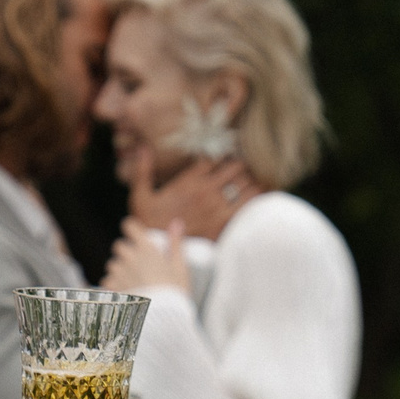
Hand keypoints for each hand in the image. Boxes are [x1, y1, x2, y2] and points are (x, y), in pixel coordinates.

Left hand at [100, 215, 190, 293]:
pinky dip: (114, 286)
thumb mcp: (180, 267)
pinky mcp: (112, 289)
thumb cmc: (175, 294)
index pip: (130, 226)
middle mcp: (130, 258)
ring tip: (135, 283)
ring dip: (120, 270)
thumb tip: (177, 223)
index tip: (135, 235)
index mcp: (146, 249)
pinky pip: (108, 282)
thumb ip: (175, 243)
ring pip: (113, 265)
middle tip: (139, 265)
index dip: (131, 229)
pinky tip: (126, 294)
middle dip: (127, 253)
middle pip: (119, 246)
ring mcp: (119, 273)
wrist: (163, 320)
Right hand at [125, 144, 257, 239]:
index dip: (223, 152)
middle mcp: (207, 192)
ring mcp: (218, 208)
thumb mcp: (140, 195)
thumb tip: (143, 148)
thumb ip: (143, 170)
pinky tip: (258, 195)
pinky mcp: (224, 225)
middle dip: (240, 164)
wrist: (157, 250)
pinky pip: (248, 208)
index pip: (216, 157)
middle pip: (236, 167)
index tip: (225, 154)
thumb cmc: (148, 223)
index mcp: (189, 181)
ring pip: (247, 185)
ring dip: (251, 180)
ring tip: (251, 179)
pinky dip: (256, 199)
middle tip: (241, 166)